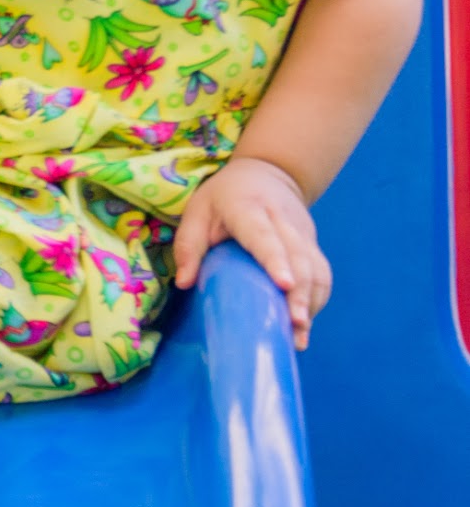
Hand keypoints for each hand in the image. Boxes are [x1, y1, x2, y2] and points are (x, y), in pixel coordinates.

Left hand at [172, 157, 331, 349]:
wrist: (267, 173)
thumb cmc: (225, 196)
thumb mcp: (198, 210)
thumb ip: (189, 245)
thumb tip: (184, 284)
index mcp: (248, 208)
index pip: (264, 235)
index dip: (276, 260)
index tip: (284, 284)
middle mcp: (282, 220)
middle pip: (298, 257)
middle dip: (300, 292)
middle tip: (296, 324)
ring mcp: (302, 233)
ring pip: (315, 267)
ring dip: (311, 300)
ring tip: (300, 333)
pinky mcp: (312, 245)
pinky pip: (321, 274)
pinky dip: (316, 299)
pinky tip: (304, 325)